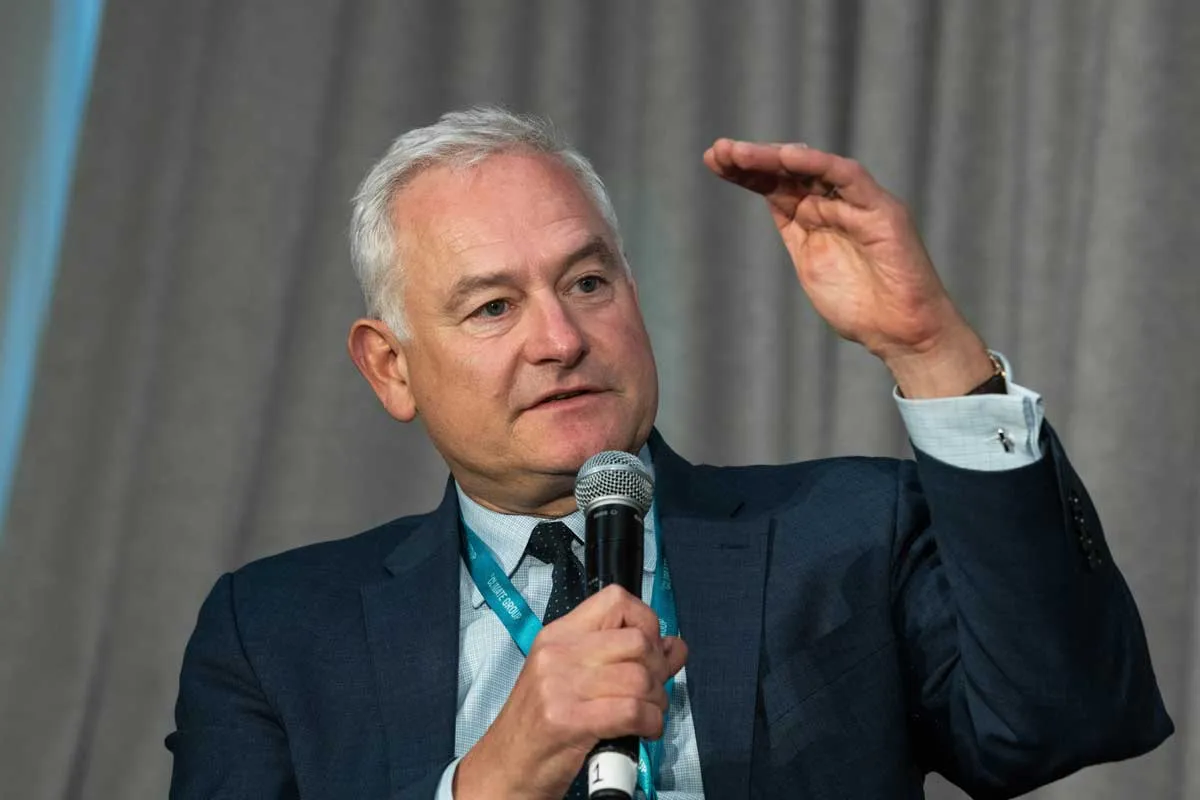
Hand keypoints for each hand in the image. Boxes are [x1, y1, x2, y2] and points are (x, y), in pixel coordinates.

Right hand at [454, 585, 687, 798]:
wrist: (505, 768)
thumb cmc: (540, 726)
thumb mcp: (575, 679)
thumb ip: (624, 658)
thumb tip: (674, 646)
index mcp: (559, 635)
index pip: (616, 600)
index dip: (647, 622)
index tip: (651, 649)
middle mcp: (558, 653)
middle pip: (637, 641)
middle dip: (658, 669)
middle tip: (653, 690)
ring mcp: (560, 685)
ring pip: (640, 678)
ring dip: (657, 702)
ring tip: (648, 714)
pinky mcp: (568, 720)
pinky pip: (632, 711)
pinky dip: (651, 723)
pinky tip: (644, 730)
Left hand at [703, 139, 993, 397]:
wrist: (902, 332)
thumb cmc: (861, 307)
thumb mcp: (811, 265)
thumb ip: (795, 233)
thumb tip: (768, 201)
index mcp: (813, 218)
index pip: (774, 186)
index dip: (744, 172)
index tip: (711, 161)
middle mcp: (833, 204)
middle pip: (786, 172)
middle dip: (750, 160)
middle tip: (717, 151)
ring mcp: (856, 204)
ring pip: (812, 168)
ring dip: (774, 157)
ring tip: (738, 152)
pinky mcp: (881, 210)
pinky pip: (848, 178)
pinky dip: (819, 164)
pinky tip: (787, 157)